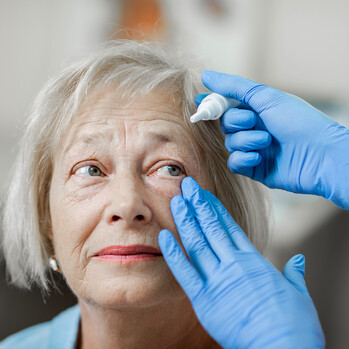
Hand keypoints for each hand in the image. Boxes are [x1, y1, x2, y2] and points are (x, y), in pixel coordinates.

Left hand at [159, 177, 324, 348]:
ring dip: (186, 220)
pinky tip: (164, 236)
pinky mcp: (204, 299)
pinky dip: (174, 253)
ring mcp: (218, 280)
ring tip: (176, 200)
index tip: (205, 194)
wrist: (282, 348)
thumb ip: (294, 273)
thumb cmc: (293, 325)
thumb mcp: (298, 294)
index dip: (215, 208)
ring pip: (197, 243)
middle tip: (186, 185)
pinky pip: (185, 272)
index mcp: (253, 261)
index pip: (229, 226)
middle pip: (211, 227)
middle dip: (198, 204)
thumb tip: (299, 261)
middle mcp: (233, 264)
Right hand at [197, 70, 348, 208]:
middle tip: (253, 120)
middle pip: (225, 124)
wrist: (320, 155)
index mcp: (257, 109)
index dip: (213, 103)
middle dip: (236, 122)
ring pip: (230, 143)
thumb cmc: (299, 122)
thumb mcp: (266, 97)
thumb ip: (234, 87)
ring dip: (246, 141)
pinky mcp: (254, 168)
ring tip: (267, 141)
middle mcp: (254, 128)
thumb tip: (206, 76)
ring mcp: (253, 149)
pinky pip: (234, 163)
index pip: (227, 105)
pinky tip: (259, 158)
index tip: (200, 102)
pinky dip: (243, 159)